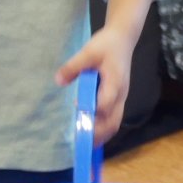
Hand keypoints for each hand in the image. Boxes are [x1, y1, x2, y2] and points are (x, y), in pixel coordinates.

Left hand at [56, 25, 139, 145]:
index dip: (92, 111)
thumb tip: (58, 81)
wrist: (123, 39)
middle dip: (97, 134)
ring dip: (101, 135)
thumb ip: (73, 66)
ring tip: (84, 143)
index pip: (105, 104)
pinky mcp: (118, 99)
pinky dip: (103, 129)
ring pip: (114, 123)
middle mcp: (121, 95)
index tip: (77, 112)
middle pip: (113, 122)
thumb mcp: (88, 51)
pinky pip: (113, 119)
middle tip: (79, 140)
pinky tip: (90, 132)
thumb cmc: (107, 44)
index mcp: (114, 83)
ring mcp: (121, 99)